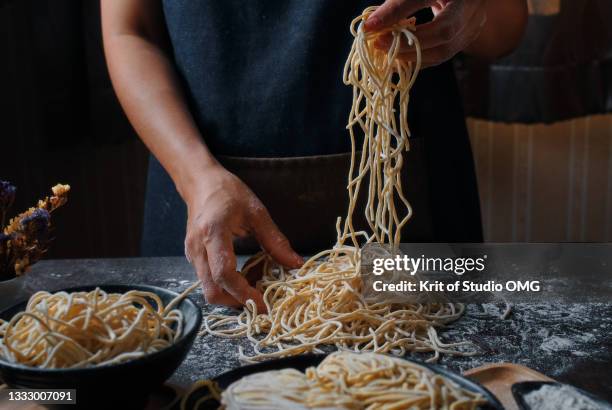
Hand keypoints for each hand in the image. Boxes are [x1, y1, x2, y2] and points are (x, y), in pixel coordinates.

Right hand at [184, 164, 302, 310]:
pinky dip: (229, 285)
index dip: (245, 293)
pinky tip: (245, 271)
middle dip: (238, 302)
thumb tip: (295, 264)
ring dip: (234, 293)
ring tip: (256, 278)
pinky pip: (209, 281)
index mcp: (213, 233)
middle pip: (213, 291)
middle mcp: (197, 248)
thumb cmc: (228, 192)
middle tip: (263, 298)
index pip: (224, 273)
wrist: (200, 182)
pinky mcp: (193, 258)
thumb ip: (275, 240)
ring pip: (210, 289)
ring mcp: (191, 255)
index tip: (264, 303)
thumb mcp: (257, 212)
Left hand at [365, 0, 487, 66]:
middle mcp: (473, 9)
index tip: (375, 31)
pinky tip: (402, 58)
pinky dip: (421, 58)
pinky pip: (444, 54)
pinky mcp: (468, 36)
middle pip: (444, 37)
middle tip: (381, 46)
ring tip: (390, 55)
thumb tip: (369, 26)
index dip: (403, 23)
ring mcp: (475, 24)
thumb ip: (396, 6)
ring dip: (414, 57)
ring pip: (446, 51)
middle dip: (410, 47)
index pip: (431, 11)